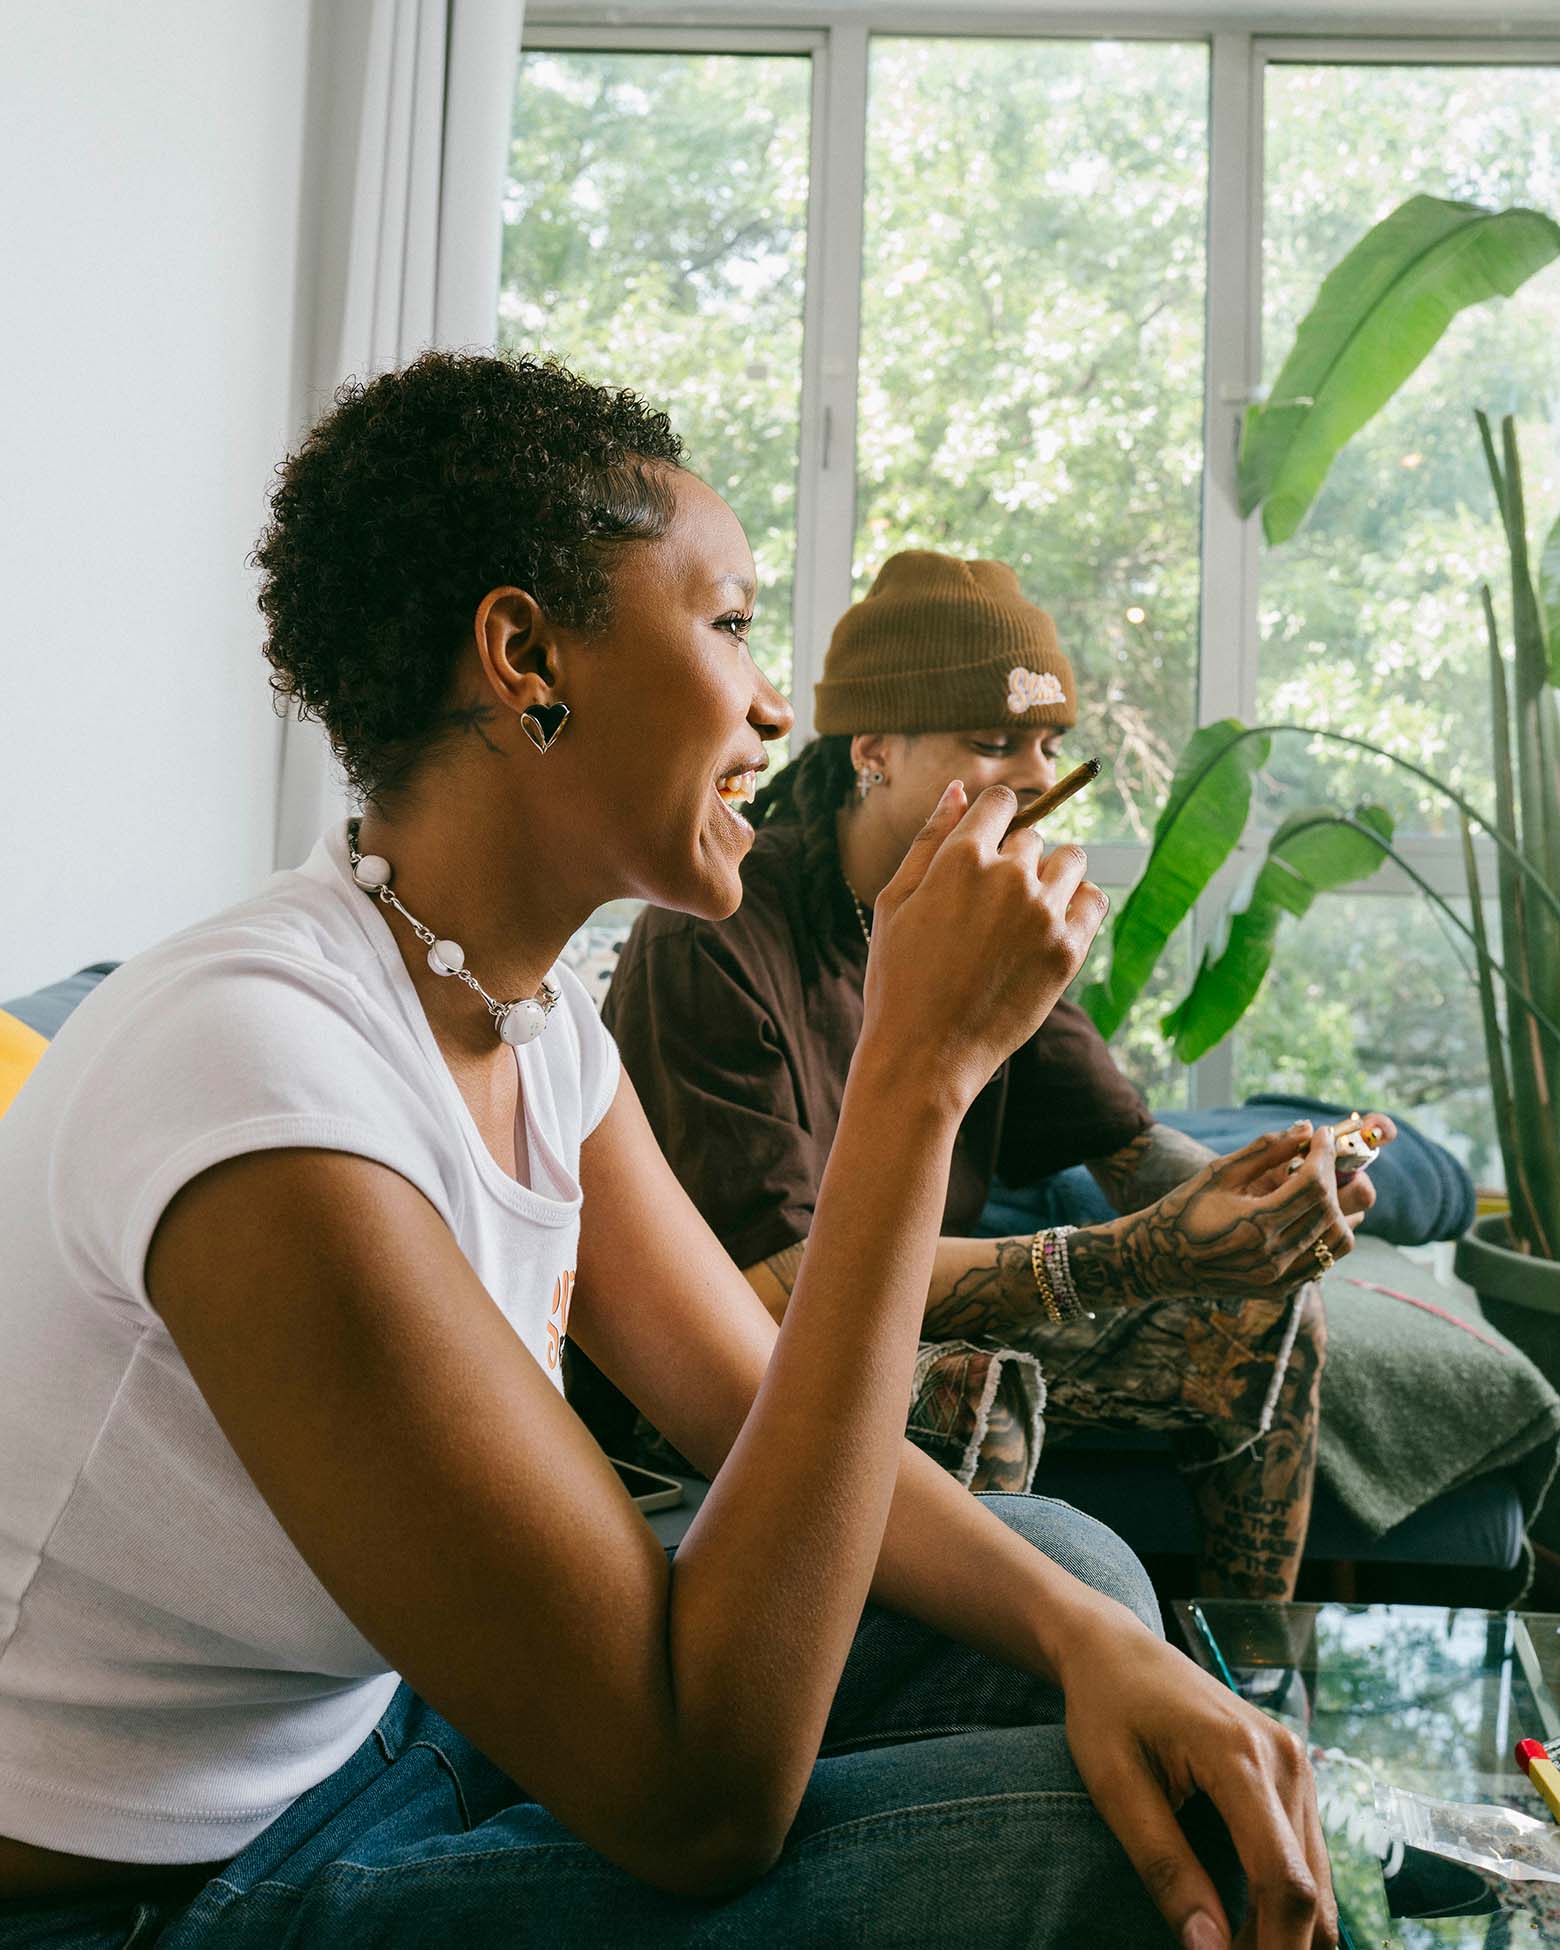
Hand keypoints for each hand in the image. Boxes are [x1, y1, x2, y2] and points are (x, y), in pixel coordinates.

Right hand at [859, 781, 1106, 1109]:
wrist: (925, 1054)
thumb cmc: (898, 977)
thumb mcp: (895, 901)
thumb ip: (929, 839)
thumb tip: (959, 790)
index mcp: (960, 858)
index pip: (1000, 802)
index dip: (994, 817)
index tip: (988, 841)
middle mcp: (1008, 876)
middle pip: (1031, 837)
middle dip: (1013, 858)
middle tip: (988, 904)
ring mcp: (1043, 913)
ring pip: (1070, 860)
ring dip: (1051, 875)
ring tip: (1023, 912)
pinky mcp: (1068, 950)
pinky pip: (1093, 900)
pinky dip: (1077, 904)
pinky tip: (1049, 925)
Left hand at [1059, 1610, 1335, 1948]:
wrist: (1116, 1647)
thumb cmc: (1105, 1707)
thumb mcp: (1114, 1786)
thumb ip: (1164, 1867)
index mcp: (1239, 1756)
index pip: (1282, 1880)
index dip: (1273, 1948)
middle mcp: (1284, 1759)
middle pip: (1310, 1890)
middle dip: (1280, 1946)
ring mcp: (1296, 1763)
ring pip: (1317, 1881)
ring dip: (1285, 1930)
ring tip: (1231, 1948)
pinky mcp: (1293, 1772)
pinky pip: (1306, 1857)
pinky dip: (1284, 1901)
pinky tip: (1244, 1923)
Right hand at [1105, 1124, 1356, 1305]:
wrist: (1160, 1260)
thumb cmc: (1185, 1208)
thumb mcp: (1220, 1172)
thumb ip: (1266, 1150)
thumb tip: (1306, 1129)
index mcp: (1256, 1224)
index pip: (1313, 1185)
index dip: (1323, 1154)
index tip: (1321, 1134)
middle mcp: (1273, 1256)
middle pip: (1330, 1211)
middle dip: (1334, 1176)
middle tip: (1321, 1156)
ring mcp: (1279, 1278)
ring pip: (1338, 1241)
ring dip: (1339, 1209)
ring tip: (1319, 1187)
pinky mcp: (1280, 1290)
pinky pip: (1323, 1261)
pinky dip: (1326, 1234)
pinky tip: (1308, 1214)